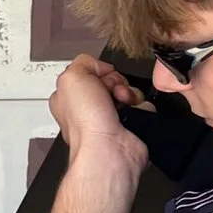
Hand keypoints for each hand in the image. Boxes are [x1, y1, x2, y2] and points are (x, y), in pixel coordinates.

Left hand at [49, 54, 147, 178]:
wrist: (108, 150)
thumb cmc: (86, 123)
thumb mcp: (72, 76)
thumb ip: (84, 62)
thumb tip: (101, 67)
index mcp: (70, 98)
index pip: (90, 72)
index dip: (97, 71)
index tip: (97, 78)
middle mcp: (89, 109)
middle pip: (112, 80)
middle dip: (115, 82)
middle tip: (110, 92)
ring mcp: (110, 118)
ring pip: (129, 92)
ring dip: (130, 93)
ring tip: (122, 104)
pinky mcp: (129, 126)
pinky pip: (142, 106)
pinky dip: (141, 107)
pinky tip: (131, 114)